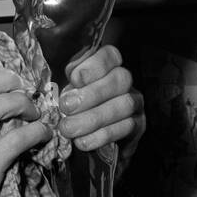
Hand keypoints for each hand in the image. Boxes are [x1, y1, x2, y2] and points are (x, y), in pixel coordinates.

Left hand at [59, 44, 144, 177]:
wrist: (91, 142)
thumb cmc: (74, 109)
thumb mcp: (67, 92)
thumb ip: (66, 85)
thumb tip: (58, 86)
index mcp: (107, 66)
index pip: (110, 55)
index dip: (94, 65)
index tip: (74, 79)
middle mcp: (125, 81)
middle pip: (120, 79)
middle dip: (92, 94)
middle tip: (66, 107)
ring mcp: (135, 102)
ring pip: (124, 105)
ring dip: (94, 118)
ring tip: (68, 128)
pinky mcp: (138, 125)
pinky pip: (126, 128)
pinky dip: (101, 136)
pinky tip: (82, 141)